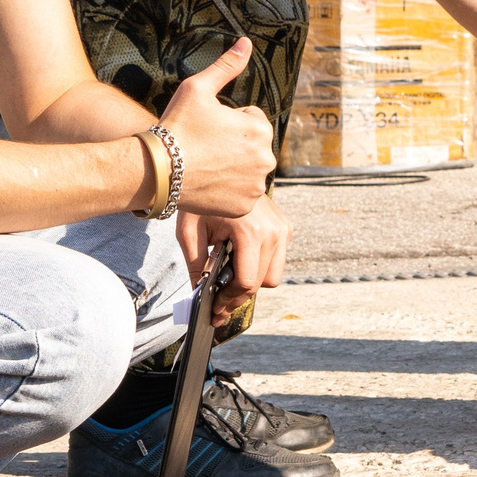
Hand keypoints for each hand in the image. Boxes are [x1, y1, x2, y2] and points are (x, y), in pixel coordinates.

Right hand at [158, 38, 277, 219]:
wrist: (157, 170)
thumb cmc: (176, 126)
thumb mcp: (198, 88)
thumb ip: (226, 66)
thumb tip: (246, 42)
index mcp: (260, 129)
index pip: (251, 121)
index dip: (228, 122)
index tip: (207, 128)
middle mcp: (266, 159)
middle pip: (252, 147)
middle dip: (233, 145)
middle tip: (204, 148)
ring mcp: (255, 186)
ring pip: (247, 170)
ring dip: (232, 167)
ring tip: (205, 165)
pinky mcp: (244, 207)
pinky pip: (241, 194)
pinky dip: (228, 190)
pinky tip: (208, 183)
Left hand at [179, 192, 289, 324]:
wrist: (216, 166)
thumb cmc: (201, 199)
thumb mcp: (190, 232)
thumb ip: (195, 267)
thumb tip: (198, 297)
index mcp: (250, 231)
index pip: (247, 282)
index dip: (230, 300)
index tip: (216, 309)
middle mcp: (273, 230)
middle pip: (262, 283)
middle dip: (239, 296)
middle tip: (220, 303)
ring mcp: (283, 227)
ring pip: (274, 275)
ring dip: (254, 280)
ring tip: (231, 277)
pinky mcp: (286, 225)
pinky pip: (278, 258)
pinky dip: (261, 264)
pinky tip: (241, 257)